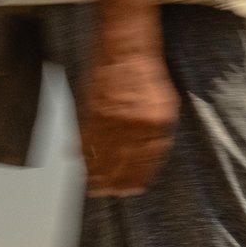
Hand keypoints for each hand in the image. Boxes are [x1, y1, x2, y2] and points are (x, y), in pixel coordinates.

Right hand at [78, 49, 177, 195]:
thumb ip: (159, 132)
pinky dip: (81, 152)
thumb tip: (151, 155)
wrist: (127, 52)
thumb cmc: (148, 78)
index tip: (135, 190)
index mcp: (155, 124)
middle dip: (117, 181)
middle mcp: (132, 123)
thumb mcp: (167, 106)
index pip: (147, 159)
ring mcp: (110, 117)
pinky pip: (85, 137)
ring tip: (94, 188)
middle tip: (112, 194)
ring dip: (97, 173)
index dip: (140, 176)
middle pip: (123, 160)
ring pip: (102, 153)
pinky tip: (78, 162)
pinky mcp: (91, 110)